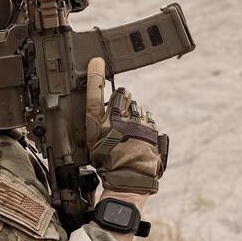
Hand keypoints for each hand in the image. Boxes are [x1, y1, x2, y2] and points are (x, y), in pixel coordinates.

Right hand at [83, 57, 167, 195]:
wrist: (130, 179)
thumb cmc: (107, 166)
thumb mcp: (93, 145)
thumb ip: (96, 126)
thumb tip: (101, 113)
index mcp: (96, 124)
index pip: (93, 94)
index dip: (95, 76)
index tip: (97, 60)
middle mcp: (115, 118)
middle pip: (120, 94)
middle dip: (121, 99)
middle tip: (120, 115)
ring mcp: (134, 121)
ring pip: (135, 104)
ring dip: (133, 112)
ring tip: (129, 130)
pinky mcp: (149, 125)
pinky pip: (147, 116)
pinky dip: (144, 122)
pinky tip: (139, 134)